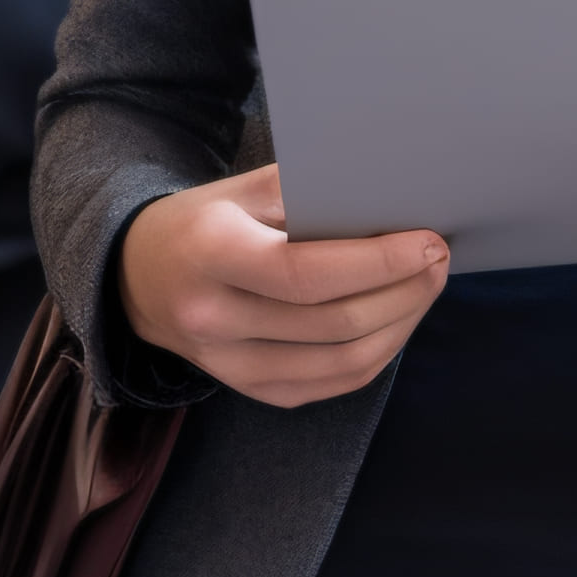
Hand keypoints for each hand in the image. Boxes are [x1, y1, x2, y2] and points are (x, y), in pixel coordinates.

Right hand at [116, 164, 448, 406]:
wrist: (137, 276)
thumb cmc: (205, 221)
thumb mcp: (244, 188)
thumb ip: (310, 191)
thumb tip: (393, 196)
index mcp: (211, 256)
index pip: (307, 274)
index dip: (379, 263)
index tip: (429, 242)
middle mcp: (213, 319)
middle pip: (333, 323)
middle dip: (403, 292)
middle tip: (439, 260)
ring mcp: (227, 365)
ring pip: (340, 362)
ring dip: (400, 326)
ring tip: (427, 288)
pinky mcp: (248, 388)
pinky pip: (329, 384)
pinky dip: (375, 355)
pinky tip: (397, 322)